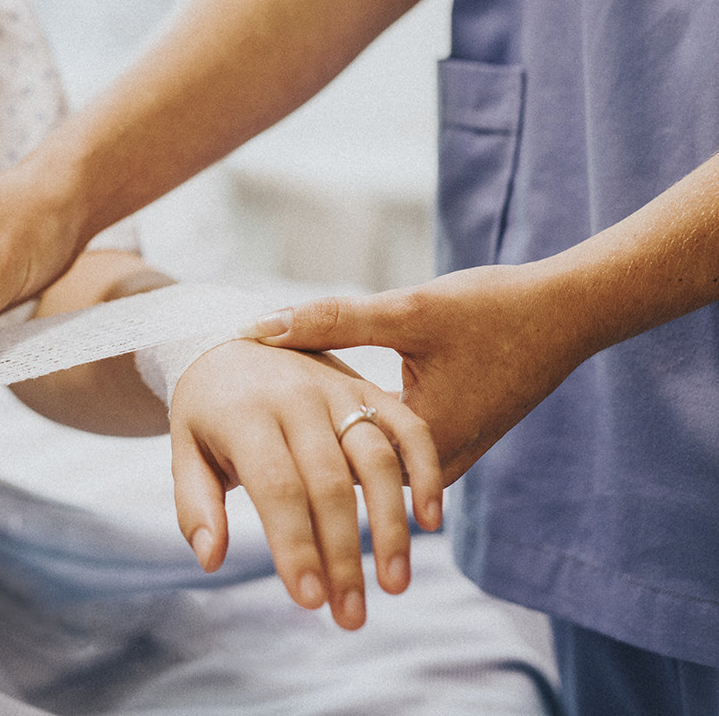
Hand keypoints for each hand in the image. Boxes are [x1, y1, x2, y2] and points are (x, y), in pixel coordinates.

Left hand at [169, 339, 442, 629]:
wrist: (230, 341)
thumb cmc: (206, 409)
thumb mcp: (183, 447)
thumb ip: (195, 503)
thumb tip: (209, 559)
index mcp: (246, 414)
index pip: (277, 487)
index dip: (296, 545)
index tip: (309, 600)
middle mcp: (297, 398)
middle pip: (329, 484)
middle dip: (343, 556)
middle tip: (350, 616)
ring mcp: (338, 389)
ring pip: (377, 459)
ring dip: (391, 526)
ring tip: (395, 585)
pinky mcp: (368, 387)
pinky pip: (408, 427)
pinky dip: (424, 471)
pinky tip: (430, 521)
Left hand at [242, 264, 587, 482]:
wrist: (570, 313)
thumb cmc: (496, 309)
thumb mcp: (409, 311)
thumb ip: (333, 320)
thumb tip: (259, 325)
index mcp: (419, 439)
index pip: (329, 468)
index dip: (274, 454)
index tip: (218, 441)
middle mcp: (435, 462)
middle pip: (347, 479)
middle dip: (295, 464)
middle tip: (227, 452)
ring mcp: (448, 455)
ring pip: (369, 470)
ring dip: (326, 456)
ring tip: (263, 437)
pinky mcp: (453, 438)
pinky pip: (391, 455)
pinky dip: (356, 442)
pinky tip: (319, 421)